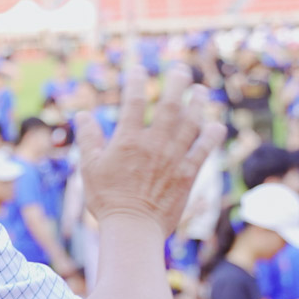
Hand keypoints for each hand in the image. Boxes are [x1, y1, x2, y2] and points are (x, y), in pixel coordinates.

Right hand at [77, 60, 226, 238]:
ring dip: (197, 104)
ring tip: (200, 92)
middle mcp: (154, 144)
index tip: (138, 69)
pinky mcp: (188, 174)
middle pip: (170, 106)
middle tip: (181, 70)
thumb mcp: (89, 167)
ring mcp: (174, 158)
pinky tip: (216, 125)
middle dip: (177, 84)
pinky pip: (203, 150)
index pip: (134, 101)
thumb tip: (82, 114)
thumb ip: (88, 138)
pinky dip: (211, 136)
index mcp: (128, 140)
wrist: (133, 228)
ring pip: (191, 123)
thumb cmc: (106, 199)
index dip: (136, 81)